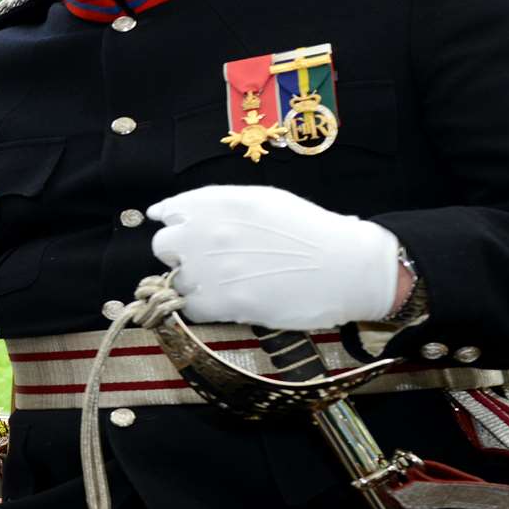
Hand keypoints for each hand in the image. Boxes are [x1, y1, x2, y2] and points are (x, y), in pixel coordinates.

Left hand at [147, 185, 399, 329]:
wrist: (346, 265)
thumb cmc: (309, 230)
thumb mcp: (260, 200)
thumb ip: (216, 205)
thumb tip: (169, 212)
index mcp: (217, 202)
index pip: (169, 212)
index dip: (176, 226)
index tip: (184, 234)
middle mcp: (206, 231)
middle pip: (163, 247)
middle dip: (180, 254)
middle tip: (207, 262)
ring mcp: (212, 267)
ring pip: (175, 281)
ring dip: (194, 283)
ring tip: (226, 284)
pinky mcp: (224, 301)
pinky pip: (192, 307)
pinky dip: (205, 307)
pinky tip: (228, 301)